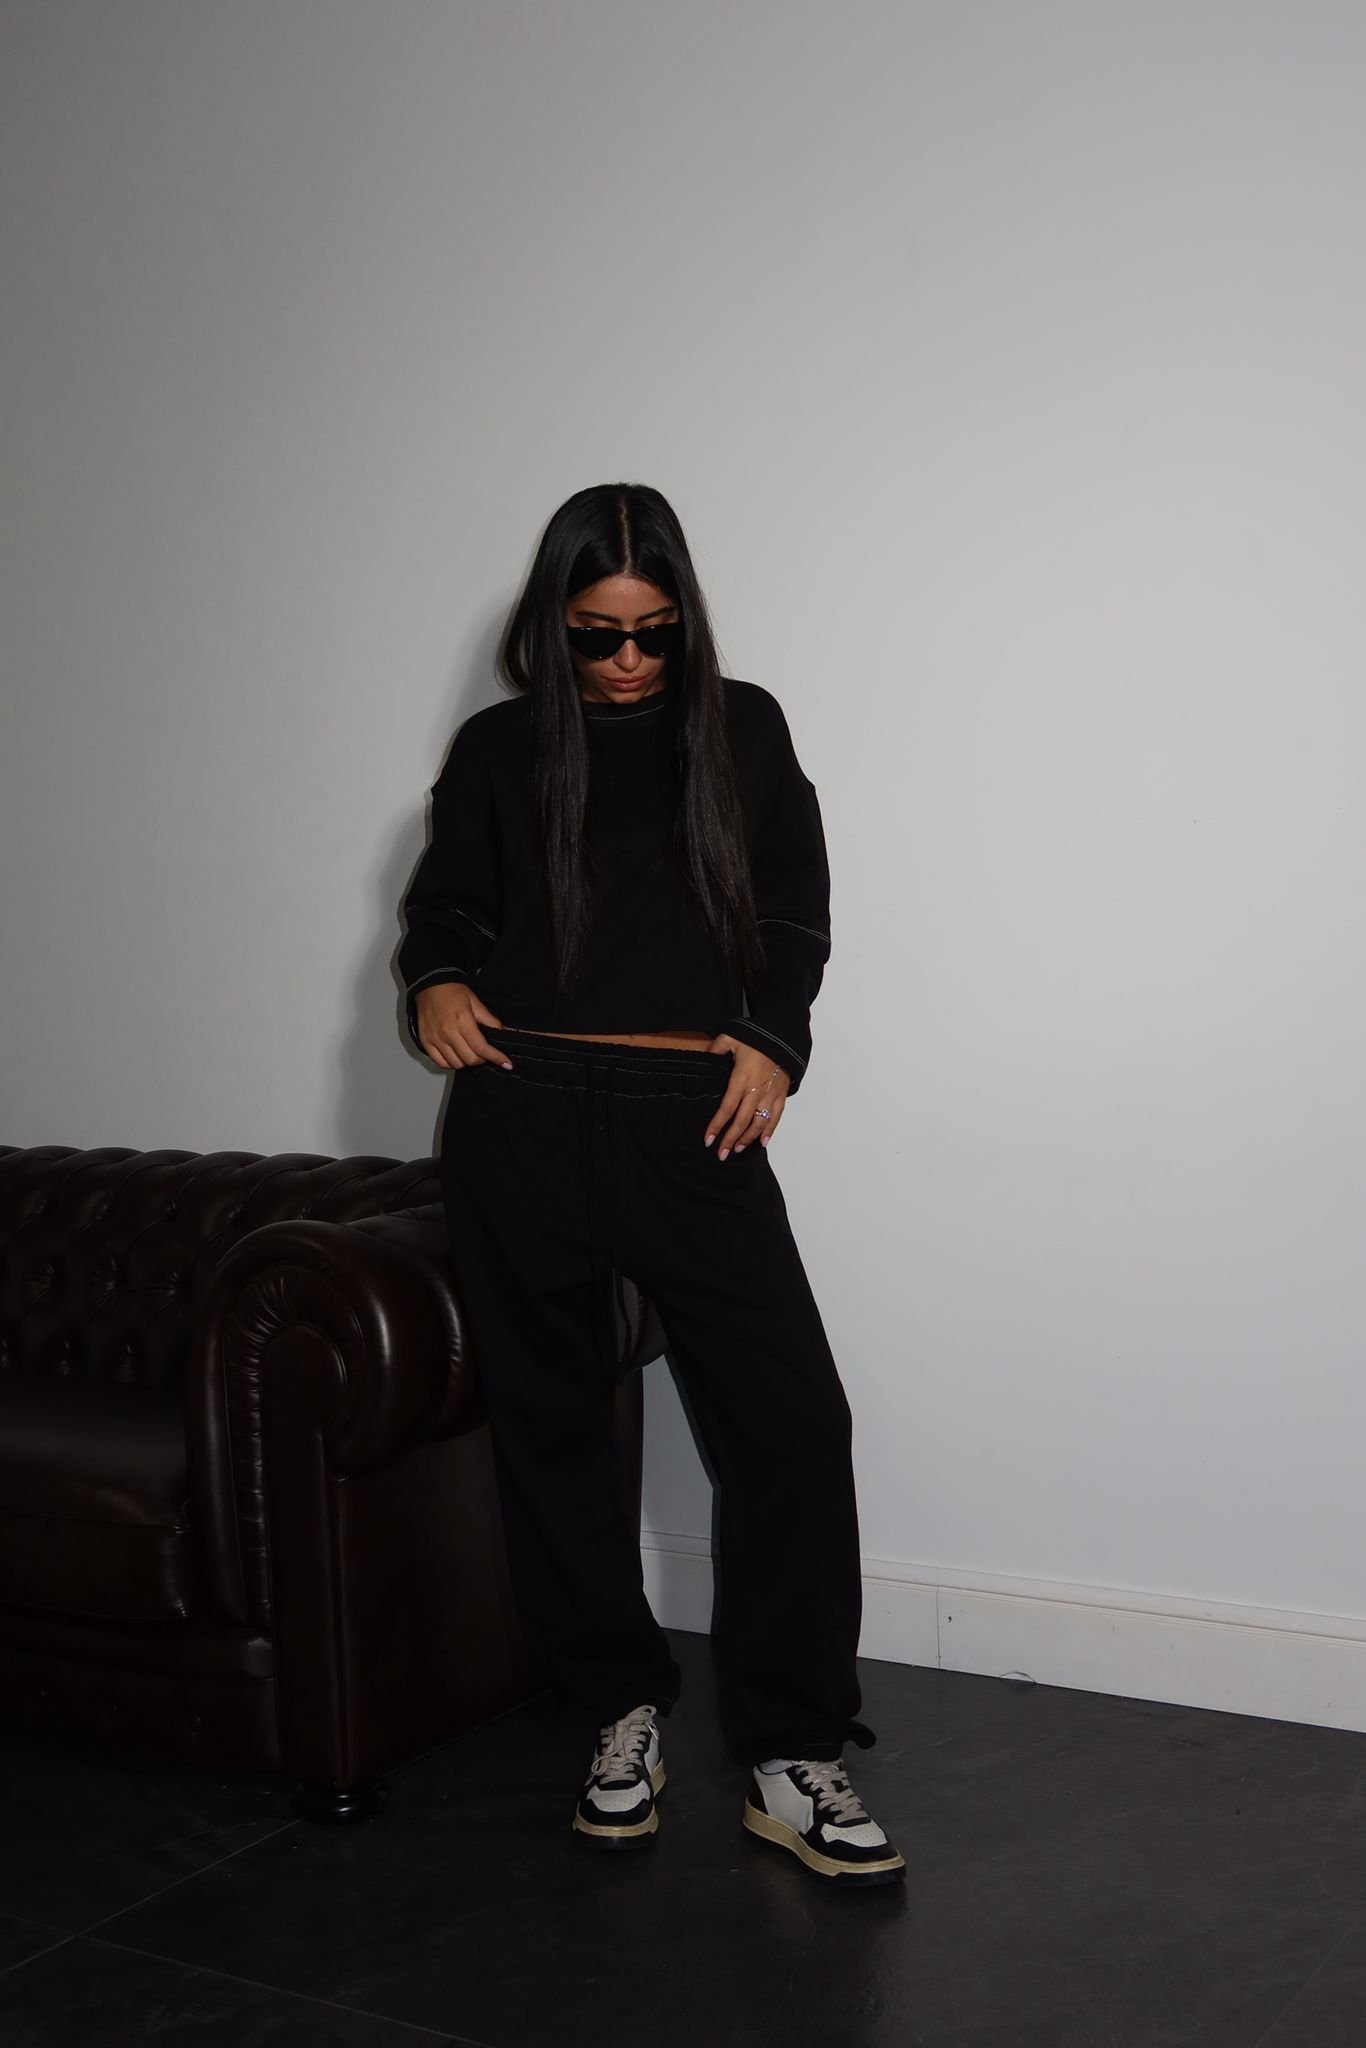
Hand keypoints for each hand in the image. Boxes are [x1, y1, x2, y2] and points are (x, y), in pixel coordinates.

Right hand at [414, 982, 512, 1068]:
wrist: (431, 985)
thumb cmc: (453, 992)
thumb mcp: (476, 1003)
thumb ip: (491, 1021)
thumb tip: (506, 1032)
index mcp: (462, 1021)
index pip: (481, 1048)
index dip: (496, 1057)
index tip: (506, 1063)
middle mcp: (448, 1032)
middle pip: (469, 1059)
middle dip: (482, 1059)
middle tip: (485, 1053)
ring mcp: (435, 1039)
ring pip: (456, 1064)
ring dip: (466, 1062)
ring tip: (470, 1052)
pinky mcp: (426, 1042)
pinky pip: (440, 1063)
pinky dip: (450, 1064)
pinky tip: (456, 1056)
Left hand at [704, 1035, 789, 1157]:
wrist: (784, 1036)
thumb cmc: (756, 1037)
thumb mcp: (731, 1037)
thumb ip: (716, 1049)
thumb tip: (703, 1058)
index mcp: (741, 1078)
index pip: (727, 1108)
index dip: (717, 1125)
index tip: (708, 1139)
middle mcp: (756, 1090)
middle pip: (742, 1121)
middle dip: (730, 1139)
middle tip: (721, 1154)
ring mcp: (771, 1094)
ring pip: (759, 1123)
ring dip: (748, 1138)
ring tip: (737, 1149)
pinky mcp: (781, 1095)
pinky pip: (776, 1117)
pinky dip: (770, 1131)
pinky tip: (762, 1142)